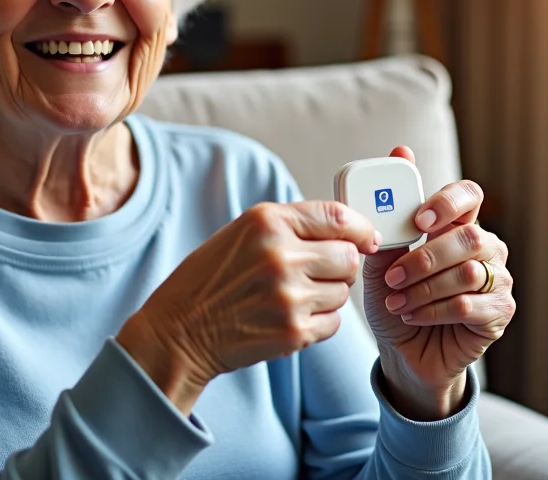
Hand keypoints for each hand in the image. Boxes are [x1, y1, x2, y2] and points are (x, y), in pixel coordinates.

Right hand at [118, 201, 378, 413]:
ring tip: (293, 297)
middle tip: (319, 272)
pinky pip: (334, 322)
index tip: (368, 237)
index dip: (361, 227)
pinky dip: (320, 321)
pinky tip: (290, 317)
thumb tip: (351, 230)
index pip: (338, 216)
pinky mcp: (293, 332)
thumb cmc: (211, 279)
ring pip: (343, 291)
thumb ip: (293, 225)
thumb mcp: (243, 233)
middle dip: (341, 264)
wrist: (179, 330)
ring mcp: (288, 296)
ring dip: (328, 294)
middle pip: (349, 256)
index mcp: (267, 222)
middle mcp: (280, 256)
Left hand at [362, 147, 514, 420]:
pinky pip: (471, 305)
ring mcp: (497, 280)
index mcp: (459, 226)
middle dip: (423, 259)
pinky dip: (434, 311)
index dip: (448, 203)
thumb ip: (389, 215)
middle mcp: (486, 248)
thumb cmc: (396, 299)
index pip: (470, 195)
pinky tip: (413, 315)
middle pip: (468, 237)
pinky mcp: (499, 313)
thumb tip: (400, 152)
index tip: (419, 221)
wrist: (404, 352)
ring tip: (397, 301)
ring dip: (424, 289)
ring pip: (467, 273)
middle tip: (392, 278)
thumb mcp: (382, 259)